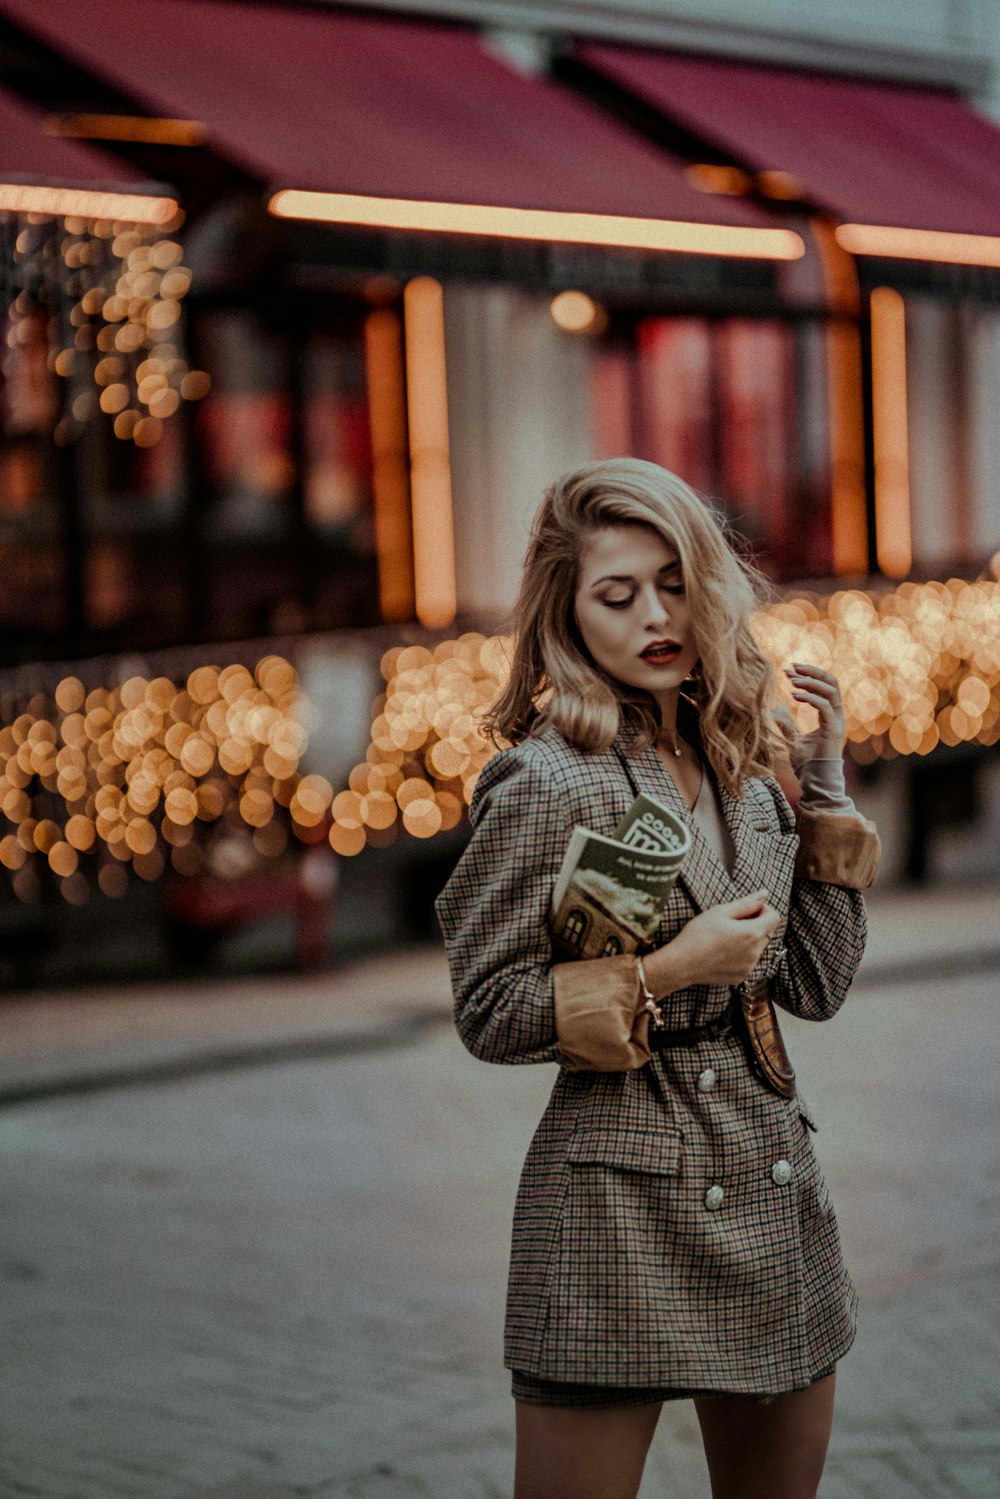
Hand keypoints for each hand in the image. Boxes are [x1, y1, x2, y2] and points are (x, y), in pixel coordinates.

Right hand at [645, 890, 780, 993]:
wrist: (681, 964)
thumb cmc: (698, 935)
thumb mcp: (720, 912)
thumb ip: (747, 903)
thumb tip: (765, 894)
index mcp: (752, 933)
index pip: (774, 917)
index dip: (763, 910)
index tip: (746, 910)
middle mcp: (756, 952)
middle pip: (766, 933)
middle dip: (755, 925)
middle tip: (731, 923)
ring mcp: (749, 967)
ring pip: (757, 948)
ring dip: (748, 941)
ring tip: (724, 939)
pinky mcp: (741, 977)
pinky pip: (748, 961)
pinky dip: (740, 955)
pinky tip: (721, 952)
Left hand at [783, 662, 845, 760]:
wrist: (814, 782)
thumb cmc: (806, 765)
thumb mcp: (793, 740)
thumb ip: (787, 725)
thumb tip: (775, 711)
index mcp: (829, 715)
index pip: (825, 686)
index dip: (809, 675)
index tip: (790, 670)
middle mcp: (835, 716)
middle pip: (831, 683)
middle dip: (811, 672)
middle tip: (791, 668)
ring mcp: (836, 722)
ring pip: (831, 690)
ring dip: (810, 681)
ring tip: (792, 680)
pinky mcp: (833, 730)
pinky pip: (824, 706)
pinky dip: (810, 697)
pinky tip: (793, 695)